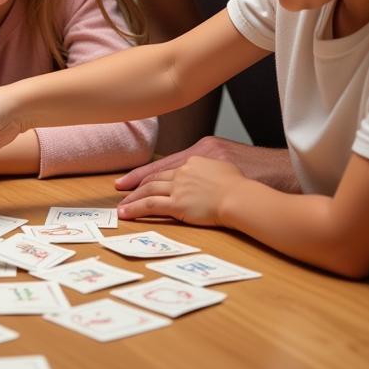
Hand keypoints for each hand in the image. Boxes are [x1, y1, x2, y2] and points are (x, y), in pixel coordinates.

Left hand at [117, 155, 245, 225]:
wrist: (246, 196)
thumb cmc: (247, 185)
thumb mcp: (228, 166)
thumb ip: (213, 169)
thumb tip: (209, 178)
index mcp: (197, 156)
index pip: (168, 163)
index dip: (153, 170)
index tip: (140, 175)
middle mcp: (185, 169)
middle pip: (155, 175)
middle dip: (137, 182)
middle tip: (122, 188)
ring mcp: (180, 185)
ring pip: (149, 189)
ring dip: (133, 197)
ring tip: (121, 205)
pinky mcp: (178, 203)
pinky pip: (151, 205)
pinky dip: (136, 208)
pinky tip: (126, 213)